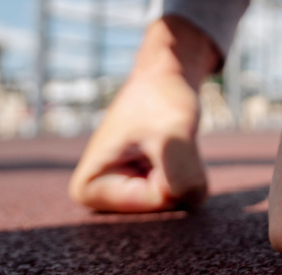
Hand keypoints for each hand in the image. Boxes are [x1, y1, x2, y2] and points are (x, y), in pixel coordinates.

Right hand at [69, 16, 218, 212]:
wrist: (166, 77)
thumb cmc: (161, 99)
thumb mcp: (173, 132)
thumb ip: (181, 172)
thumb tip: (191, 200)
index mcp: (89, 189)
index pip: (153, 200)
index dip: (169, 169)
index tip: (153, 138)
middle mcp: (103, 200)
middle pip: (166, 205)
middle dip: (179, 172)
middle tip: (163, 139)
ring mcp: (128, 197)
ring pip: (180, 200)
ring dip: (187, 168)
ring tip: (167, 142)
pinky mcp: (149, 190)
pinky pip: (187, 193)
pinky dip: (192, 169)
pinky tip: (174, 149)